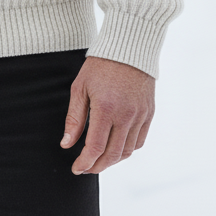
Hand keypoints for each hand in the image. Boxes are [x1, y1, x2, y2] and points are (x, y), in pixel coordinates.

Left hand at [61, 56, 154, 173]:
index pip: (96, 148)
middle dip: (97, 166)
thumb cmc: (100, 65)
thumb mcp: (80, 88)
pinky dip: (127, 150)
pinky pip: (139, 141)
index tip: (76, 168)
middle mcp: (126, 115)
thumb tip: (66, 144)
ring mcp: (140, 115)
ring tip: (99, 159)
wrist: (128, 47)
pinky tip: (116, 148)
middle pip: (112, 155)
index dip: (85, 162)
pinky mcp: (149, 113)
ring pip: (127, 151)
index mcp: (106, 108)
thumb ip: (74, 119)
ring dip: (112, 160)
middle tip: (86, 168)